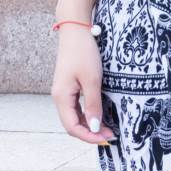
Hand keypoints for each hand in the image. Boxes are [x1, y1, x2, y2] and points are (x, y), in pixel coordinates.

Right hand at [52, 26, 116, 143]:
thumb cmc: (83, 53)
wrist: (76, 30)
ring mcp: (64, 92)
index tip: (106, 139)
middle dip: (90, 133)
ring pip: (75, 117)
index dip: (88, 137)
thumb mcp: (92, 80)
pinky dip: (88, 115)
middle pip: (72, 124)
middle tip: (110, 136)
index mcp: (62, 97)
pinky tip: (100, 116)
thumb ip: (93, 105)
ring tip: (107, 128)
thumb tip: (93, 127)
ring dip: (90, 125)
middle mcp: (60, 97)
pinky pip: (77, 108)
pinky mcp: (69, 87)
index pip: (72, 127)